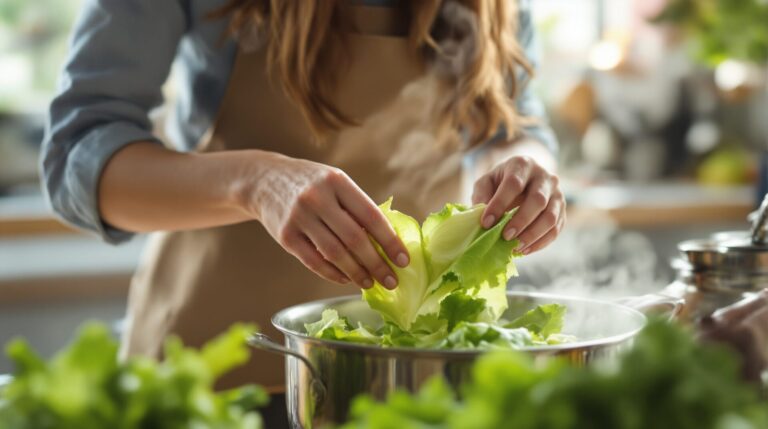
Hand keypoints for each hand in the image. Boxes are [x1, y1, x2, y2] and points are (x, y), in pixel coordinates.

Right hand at [240, 152, 408, 288]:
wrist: (264, 180)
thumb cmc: (310, 183)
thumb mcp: (335, 183)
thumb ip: (357, 207)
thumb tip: (389, 241)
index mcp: (337, 182)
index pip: (370, 215)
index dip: (390, 241)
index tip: (403, 260)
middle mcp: (317, 198)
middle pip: (354, 238)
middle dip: (377, 263)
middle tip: (391, 280)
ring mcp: (299, 217)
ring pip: (335, 253)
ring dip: (357, 273)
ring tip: (370, 283)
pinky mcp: (285, 236)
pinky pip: (314, 262)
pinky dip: (333, 274)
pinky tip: (346, 279)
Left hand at [471, 156, 564, 253]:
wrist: (524, 180)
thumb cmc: (501, 182)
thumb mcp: (487, 182)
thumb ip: (482, 195)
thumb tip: (481, 215)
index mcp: (523, 164)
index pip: (513, 184)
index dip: (499, 204)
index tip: (486, 223)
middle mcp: (544, 176)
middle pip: (537, 200)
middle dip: (520, 221)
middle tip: (505, 237)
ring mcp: (557, 193)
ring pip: (551, 217)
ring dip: (533, 235)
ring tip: (515, 247)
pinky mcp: (562, 210)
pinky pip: (556, 229)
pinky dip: (541, 242)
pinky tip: (525, 250)